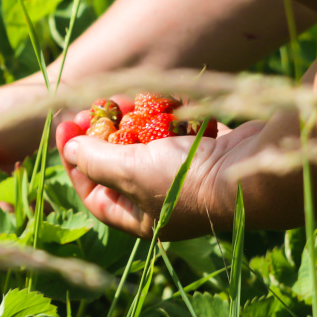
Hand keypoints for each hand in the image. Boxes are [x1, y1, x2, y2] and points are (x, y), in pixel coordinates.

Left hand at [56, 117, 263, 239]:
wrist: (251, 170)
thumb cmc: (185, 180)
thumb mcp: (129, 171)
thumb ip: (95, 160)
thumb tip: (72, 149)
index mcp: (142, 219)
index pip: (94, 194)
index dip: (74, 162)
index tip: (65, 127)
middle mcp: (164, 201)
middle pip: (120, 165)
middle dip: (105, 134)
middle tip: (92, 106)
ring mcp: (189, 176)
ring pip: (150, 143)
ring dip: (136, 119)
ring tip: (125, 97)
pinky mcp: (210, 151)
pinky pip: (179, 131)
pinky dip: (169, 114)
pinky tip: (163, 99)